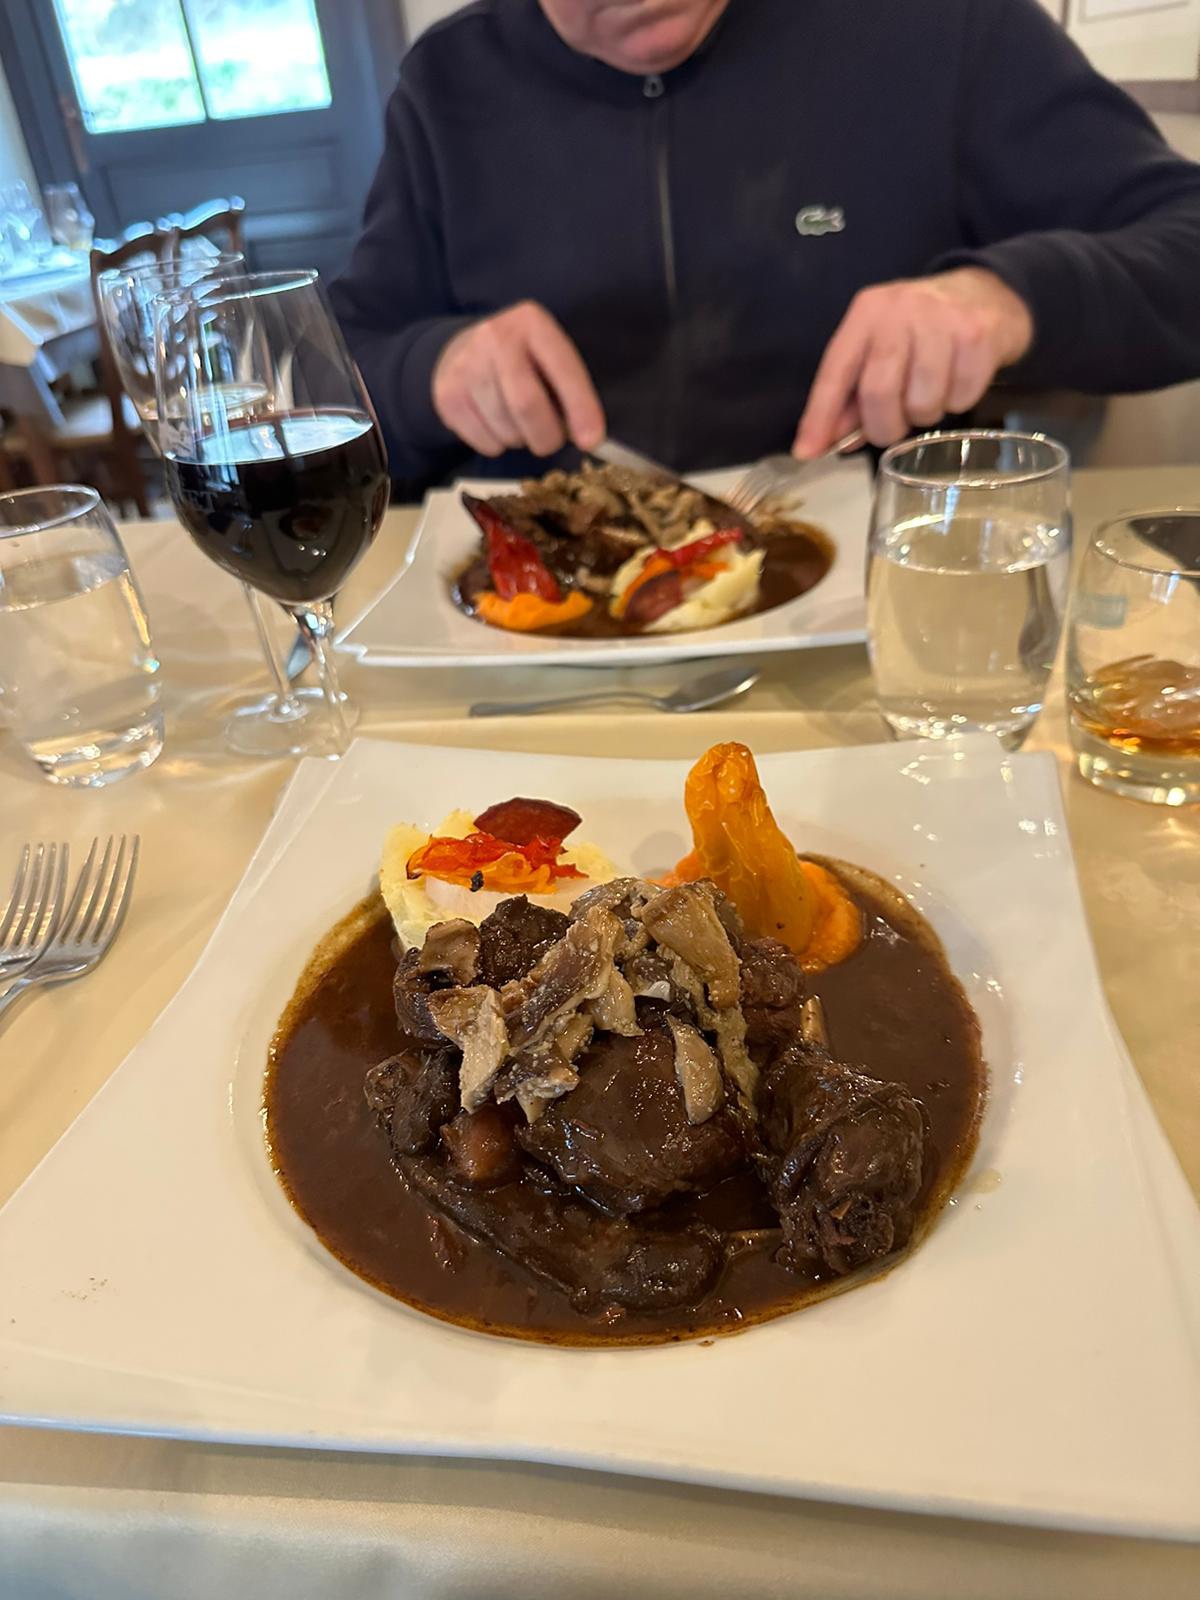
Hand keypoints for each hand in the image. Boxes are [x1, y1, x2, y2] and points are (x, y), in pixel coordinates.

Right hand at [433, 300, 604, 457]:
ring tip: (519, 423)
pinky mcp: (448, 395)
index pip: (562, 370)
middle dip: (547, 436)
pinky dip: (498, 445)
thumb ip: (570, 390)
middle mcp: (495, 337)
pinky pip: (485, 442)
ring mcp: (466, 365)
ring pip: (505, 429)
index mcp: (532, 323)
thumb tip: (589, 439)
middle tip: (551, 441)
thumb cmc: (522, 360)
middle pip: (526, 405)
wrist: (463, 350)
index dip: (580, 408)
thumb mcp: (549, 357)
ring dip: (521, 440)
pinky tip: (496, 424)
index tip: (592, 441)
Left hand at [793, 267, 1033, 456]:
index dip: (820, 416)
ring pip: (922, 402)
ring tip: (931, 395)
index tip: (807, 451)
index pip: (835, 371)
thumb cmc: (924, 329)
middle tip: (894, 428)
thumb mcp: (882, 348)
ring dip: (925, 415)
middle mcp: (901, 310)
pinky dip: (958, 402)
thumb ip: (854, 393)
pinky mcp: (978, 335)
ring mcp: (942, 320)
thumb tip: (826, 441)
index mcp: (867, 313)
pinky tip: (957, 382)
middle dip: (883, 427)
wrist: (988, 293)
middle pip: (878, 391)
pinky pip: (960, 398)